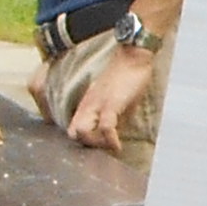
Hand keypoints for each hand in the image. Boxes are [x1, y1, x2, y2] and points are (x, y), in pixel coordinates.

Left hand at [56, 36, 140, 150]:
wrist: (132, 58)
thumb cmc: (126, 77)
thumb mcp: (115, 98)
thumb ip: (111, 114)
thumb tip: (116, 131)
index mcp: (87, 105)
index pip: (74, 129)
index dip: (85, 141)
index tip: (99, 146)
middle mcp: (87, 106)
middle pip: (74, 134)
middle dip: (89, 145)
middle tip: (106, 147)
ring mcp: (97, 105)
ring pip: (84, 133)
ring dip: (98, 144)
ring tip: (112, 145)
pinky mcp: (111, 104)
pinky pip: (106, 127)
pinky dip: (111, 140)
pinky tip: (118, 146)